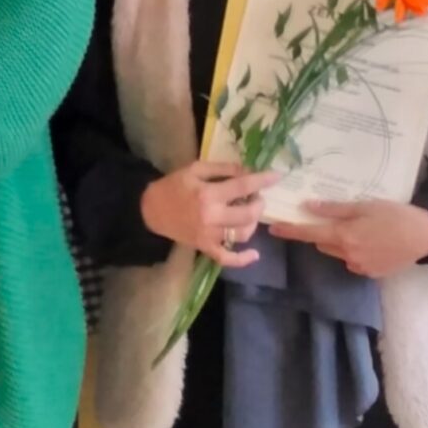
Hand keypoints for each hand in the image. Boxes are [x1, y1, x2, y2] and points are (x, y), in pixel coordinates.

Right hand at [138, 161, 280, 266]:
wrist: (150, 210)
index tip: (277, 176)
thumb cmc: (173, 186)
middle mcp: (212, 216)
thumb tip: (247, 171)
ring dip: (253, 223)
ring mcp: (209, 235)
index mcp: (208, 194)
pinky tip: (254, 254)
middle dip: (259, 203)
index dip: (263, 180)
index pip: (243, 186)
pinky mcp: (205, 247)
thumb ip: (222, 168)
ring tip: (250, 214)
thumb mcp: (195, 169)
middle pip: (248, 213)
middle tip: (256, 197)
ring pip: (243, 233)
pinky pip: (226, 257)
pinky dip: (242, 259)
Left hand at [271, 198, 427, 278]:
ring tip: (360, 228)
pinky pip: (352, 261)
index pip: (309, 234)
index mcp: (344, 236)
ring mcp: (359, 267)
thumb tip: (308, 207)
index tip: (272, 229)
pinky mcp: (371, 274)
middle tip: (335, 218)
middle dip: (322, 232)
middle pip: (322, 243)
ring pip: (337, 253)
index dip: (290, 231)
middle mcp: (347, 255)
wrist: (426, 235)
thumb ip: (335, 209)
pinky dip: (354, 251)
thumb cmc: (395, 215)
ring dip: (339, 242)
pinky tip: (371, 241)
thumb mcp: (365, 206)